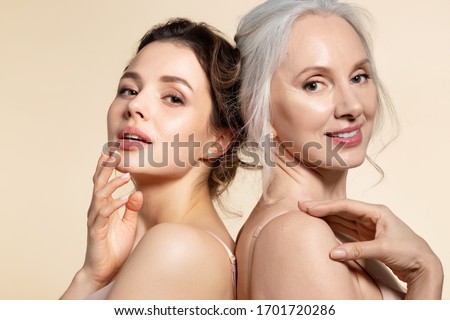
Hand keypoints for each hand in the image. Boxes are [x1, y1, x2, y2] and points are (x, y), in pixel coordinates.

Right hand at [82, 152, 142, 287]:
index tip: (114, 150)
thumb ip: (131, 208)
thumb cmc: (115, 247)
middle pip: (99, 183)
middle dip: (106, 167)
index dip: (108, 166)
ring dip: (113, 184)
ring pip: (100, 195)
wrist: (104, 271)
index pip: (104, 182)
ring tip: (125, 175)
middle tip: (115, 152)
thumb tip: (138, 192)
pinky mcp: (96, 230)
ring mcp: (95, 219)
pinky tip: (124, 198)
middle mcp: (97, 209)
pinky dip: (114, 204)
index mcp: (104, 206)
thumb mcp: (128, 224)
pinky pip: (104, 214)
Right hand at [299, 199, 442, 298]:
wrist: (422, 264)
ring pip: (342, 218)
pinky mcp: (367, 236)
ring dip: (326, 216)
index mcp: (376, 212)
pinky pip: (346, 229)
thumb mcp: (382, 249)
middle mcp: (371, 216)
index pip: (346, 206)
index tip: (309, 207)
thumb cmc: (409, 251)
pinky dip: (334, 227)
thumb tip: (334, 253)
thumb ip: (357, 250)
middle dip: (322, 208)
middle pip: (341, 210)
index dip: (326, 206)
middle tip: (302, 206)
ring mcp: (368, 226)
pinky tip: (323, 225)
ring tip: (308, 214)